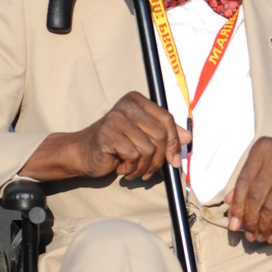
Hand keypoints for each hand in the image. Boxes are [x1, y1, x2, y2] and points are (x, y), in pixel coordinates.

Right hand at [21, 92, 189, 181]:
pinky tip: (122, 168)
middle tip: (149, 170)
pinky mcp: (108, 134)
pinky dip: (131, 168)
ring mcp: (116, 118)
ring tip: (133, 170)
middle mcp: (127, 105)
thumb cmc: (116, 146)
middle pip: (160, 135)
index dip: (174, 142)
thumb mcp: (143, 137)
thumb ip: (165, 134)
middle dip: (159, 159)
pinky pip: (134, 156)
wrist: (83, 154)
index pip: (167, 119)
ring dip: (144, 167)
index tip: (174, 160)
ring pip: (148, 148)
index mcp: (137, 101)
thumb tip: (188, 137)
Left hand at [225, 132, 271, 242]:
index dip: (237, 207)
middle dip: (250, 220)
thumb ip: (248, 177)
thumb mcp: (269, 160)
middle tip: (248, 235)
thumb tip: (228, 202)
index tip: (233, 225)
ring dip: (263, 226)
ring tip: (259, 237)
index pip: (243, 182)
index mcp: (262, 148)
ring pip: (271, 206)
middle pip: (256, 196)